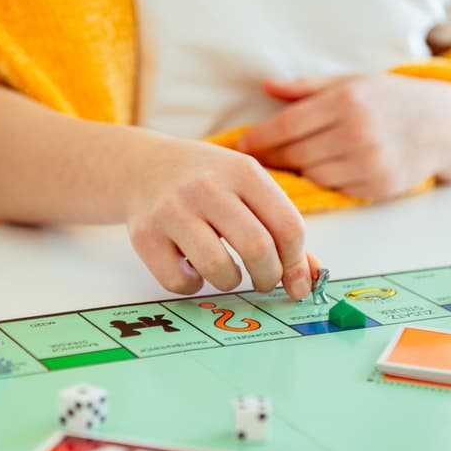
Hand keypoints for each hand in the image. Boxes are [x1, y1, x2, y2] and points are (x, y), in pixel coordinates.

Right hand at [125, 137, 314, 299]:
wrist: (142, 165)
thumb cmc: (206, 181)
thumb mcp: (247, 186)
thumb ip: (280, 228)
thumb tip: (308, 279)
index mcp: (242, 171)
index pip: (288, 226)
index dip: (296, 261)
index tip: (293, 277)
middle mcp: (206, 187)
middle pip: (257, 249)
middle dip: (269, 277)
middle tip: (264, 280)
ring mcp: (172, 210)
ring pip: (218, 269)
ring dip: (231, 282)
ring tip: (228, 272)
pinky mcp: (144, 235)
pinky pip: (179, 281)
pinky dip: (192, 285)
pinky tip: (192, 268)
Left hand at [238, 75, 450, 199]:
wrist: (444, 124)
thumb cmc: (390, 99)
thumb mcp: (351, 82)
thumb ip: (306, 88)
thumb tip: (266, 85)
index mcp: (346, 101)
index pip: (287, 125)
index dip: (259, 138)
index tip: (240, 145)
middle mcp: (357, 132)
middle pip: (295, 154)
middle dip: (271, 158)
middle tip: (253, 161)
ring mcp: (369, 163)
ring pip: (312, 175)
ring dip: (295, 172)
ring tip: (282, 168)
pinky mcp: (378, 187)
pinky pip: (335, 189)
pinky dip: (323, 183)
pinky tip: (318, 173)